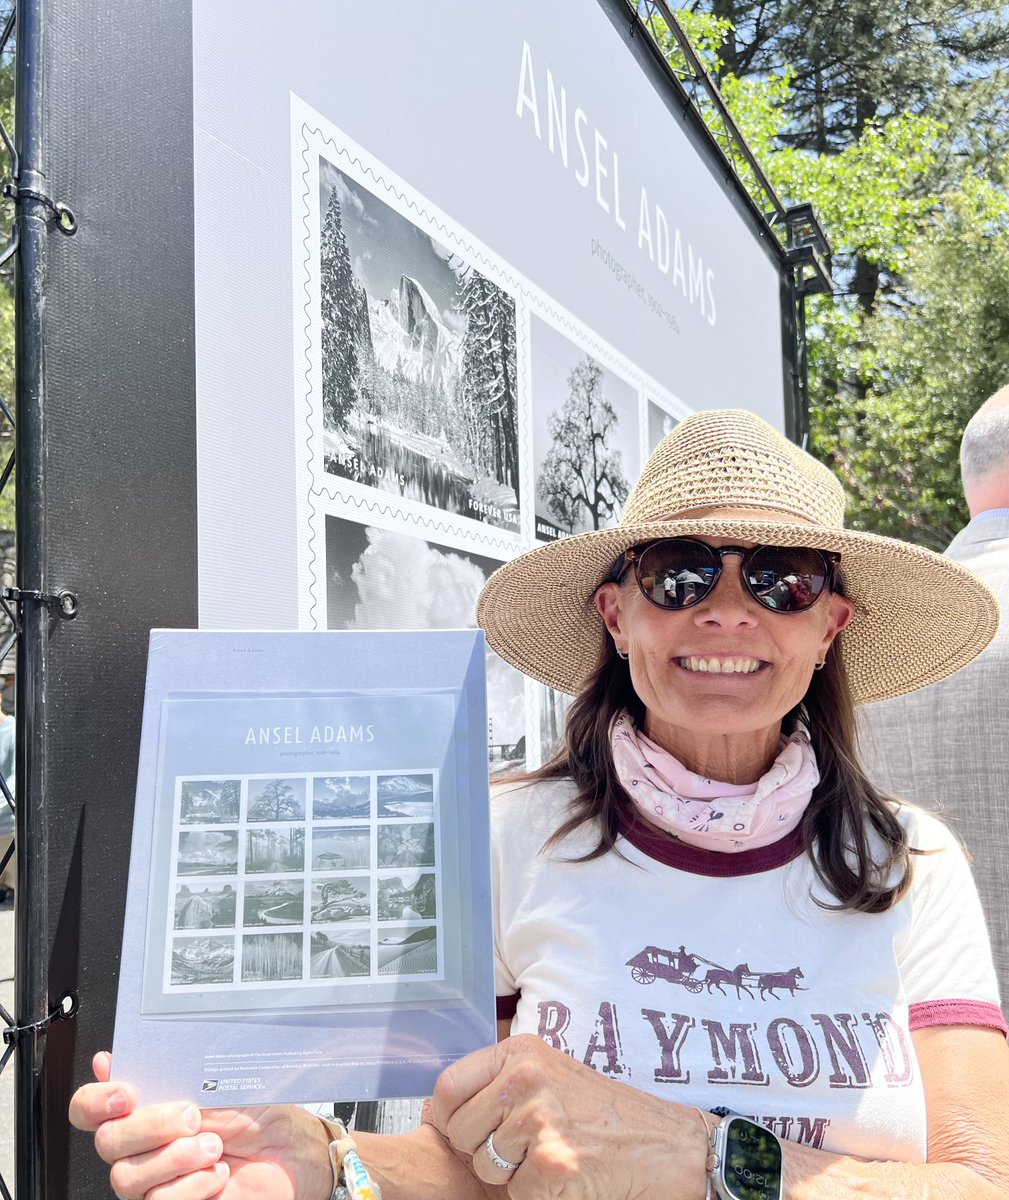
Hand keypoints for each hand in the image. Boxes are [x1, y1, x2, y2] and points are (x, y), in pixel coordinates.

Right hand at [68, 1052, 332, 1199]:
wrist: (295, 1153)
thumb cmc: (259, 1113)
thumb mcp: (217, 1084)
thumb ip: (167, 1074)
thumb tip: (113, 1059)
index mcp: (147, 1106)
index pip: (90, 1108)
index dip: (95, 1101)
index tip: (127, 1094)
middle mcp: (143, 1145)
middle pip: (108, 1143)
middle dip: (151, 1126)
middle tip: (193, 1117)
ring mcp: (155, 1180)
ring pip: (127, 1178)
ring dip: (176, 1158)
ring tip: (214, 1147)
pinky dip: (192, 1187)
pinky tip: (217, 1175)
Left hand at [430, 1034, 708, 1199]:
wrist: (664, 1146)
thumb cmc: (603, 1112)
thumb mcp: (548, 1075)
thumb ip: (495, 1084)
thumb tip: (430, 1112)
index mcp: (521, 1051)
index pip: (448, 1087)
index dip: (448, 1117)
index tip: (467, 1129)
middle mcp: (526, 1079)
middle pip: (459, 1132)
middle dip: (482, 1150)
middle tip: (524, 1146)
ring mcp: (538, 1121)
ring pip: (484, 1167)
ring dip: (511, 1175)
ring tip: (551, 1155)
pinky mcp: (551, 1165)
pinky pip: (514, 1194)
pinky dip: (536, 1194)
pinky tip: (567, 1175)